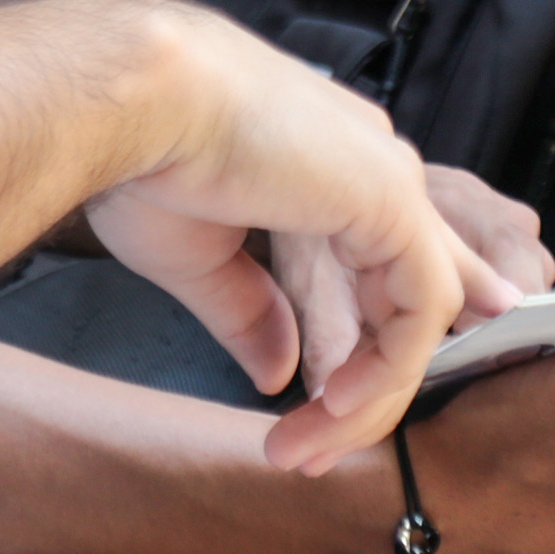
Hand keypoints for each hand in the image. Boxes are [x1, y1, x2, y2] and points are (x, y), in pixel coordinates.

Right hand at [85, 5, 525, 473]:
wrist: (132, 100)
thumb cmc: (143, 155)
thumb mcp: (200, 255)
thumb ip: (251, 310)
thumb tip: (278, 371)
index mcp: (327, 160)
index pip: (379, 259)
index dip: (361, 343)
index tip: (316, 412)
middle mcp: (368, 164)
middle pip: (409, 291)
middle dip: (375, 384)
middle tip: (319, 453)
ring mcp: (389, 179)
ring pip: (421, 311)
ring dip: (370, 394)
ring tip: (309, 446)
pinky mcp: (394, 201)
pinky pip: (422, 312)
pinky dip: (387, 370)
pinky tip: (333, 405)